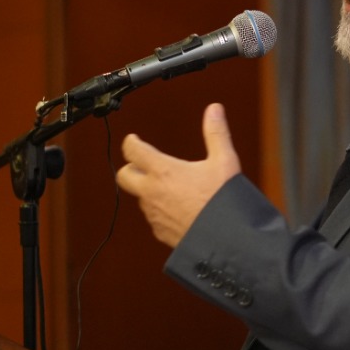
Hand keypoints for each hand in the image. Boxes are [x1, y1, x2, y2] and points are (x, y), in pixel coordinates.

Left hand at [116, 103, 240, 245]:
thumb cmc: (223, 201)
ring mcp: (153, 215)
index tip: (134, 139)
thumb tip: (214, 109)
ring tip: (171, 187)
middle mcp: (151, 193)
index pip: (132, 151)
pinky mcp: (159, 232)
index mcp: (163, 171)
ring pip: (140, 198)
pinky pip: (153, 217)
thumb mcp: (224, 161)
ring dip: (149, 190)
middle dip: (131, 168)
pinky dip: (160, 210)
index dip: (131, 142)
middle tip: (144, 164)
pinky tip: (179, 209)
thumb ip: (216, 133)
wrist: (225, 241)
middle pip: (124, 176)